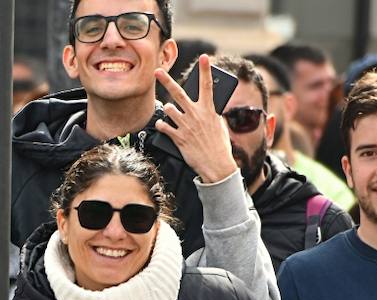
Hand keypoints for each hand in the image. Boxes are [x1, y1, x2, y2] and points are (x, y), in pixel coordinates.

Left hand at [154, 55, 239, 184]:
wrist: (216, 166)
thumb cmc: (219, 145)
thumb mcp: (218, 125)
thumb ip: (210, 113)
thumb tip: (204, 107)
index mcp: (209, 110)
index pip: (207, 85)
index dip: (205, 70)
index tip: (204, 57)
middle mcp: (196, 115)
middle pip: (179, 93)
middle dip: (167, 80)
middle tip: (157, 71)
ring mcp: (186, 126)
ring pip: (169, 109)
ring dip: (168, 110)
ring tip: (172, 114)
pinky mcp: (178, 138)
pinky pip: (164, 126)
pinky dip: (163, 125)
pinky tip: (164, 125)